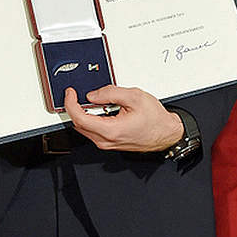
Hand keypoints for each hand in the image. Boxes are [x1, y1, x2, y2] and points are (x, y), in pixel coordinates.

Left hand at [64, 85, 183, 151]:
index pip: (80, 118)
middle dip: (75, 108)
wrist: (166, 134)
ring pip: (85, 128)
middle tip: (78, 94)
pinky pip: (93, 131)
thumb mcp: (135, 97)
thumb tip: (93, 95)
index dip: (71, 103)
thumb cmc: (155, 119)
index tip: (70, 93)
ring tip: (95, 101)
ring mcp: (107, 144)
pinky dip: (92, 119)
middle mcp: (106, 141)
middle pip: (79, 124)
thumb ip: (111, 93)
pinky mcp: (109, 143)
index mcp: (111, 130)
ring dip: (84, 114)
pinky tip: (101, 110)